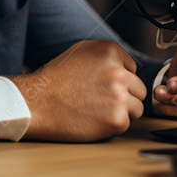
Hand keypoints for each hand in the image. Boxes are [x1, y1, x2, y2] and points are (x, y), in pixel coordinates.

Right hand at [11, 40, 146, 141]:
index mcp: (110, 51)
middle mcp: (118, 72)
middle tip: (100, 99)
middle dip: (124, 95)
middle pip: (139, 89)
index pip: (132, 68)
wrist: (37, 103)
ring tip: (97, 109)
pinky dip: (112, 125)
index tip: (101, 84)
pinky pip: (126, 124)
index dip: (118, 78)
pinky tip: (93, 119)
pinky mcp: (117, 120)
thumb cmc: (56, 79)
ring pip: (137, 108)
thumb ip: (107, 55)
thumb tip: (129, 66)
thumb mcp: (81, 51)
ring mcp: (119, 97)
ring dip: (122, 111)